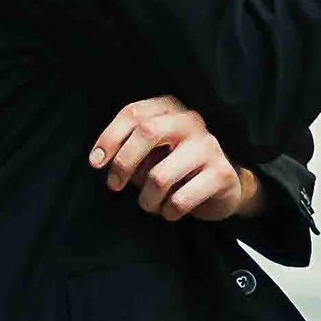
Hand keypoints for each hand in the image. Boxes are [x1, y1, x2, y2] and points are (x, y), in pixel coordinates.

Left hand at [89, 95, 260, 224]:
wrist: (225, 187)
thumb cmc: (176, 167)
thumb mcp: (150, 154)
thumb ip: (129, 150)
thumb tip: (102, 159)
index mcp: (170, 109)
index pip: (134, 113)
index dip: (110, 137)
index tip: (95, 162)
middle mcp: (191, 121)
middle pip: (148, 132)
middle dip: (124, 163)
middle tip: (115, 186)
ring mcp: (209, 146)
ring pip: (161, 175)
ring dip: (147, 199)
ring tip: (149, 205)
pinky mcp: (221, 173)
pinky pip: (180, 199)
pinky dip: (168, 212)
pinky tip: (171, 212)